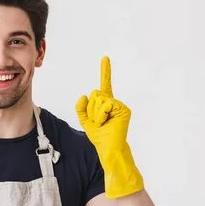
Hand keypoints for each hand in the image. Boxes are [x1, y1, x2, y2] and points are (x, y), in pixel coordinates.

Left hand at [75, 56, 143, 197]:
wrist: (108, 147)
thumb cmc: (98, 135)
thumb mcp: (84, 120)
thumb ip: (81, 108)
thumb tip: (84, 95)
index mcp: (104, 103)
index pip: (104, 84)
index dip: (105, 71)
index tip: (105, 58)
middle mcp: (112, 101)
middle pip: (94, 93)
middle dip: (90, 109)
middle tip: (98, 121)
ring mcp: (119, 105)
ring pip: (99, 98)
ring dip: (95, 113)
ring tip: (102, 123)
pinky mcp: (123, 109)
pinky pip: (106, 104)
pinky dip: (101, 114)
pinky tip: (106, 122)